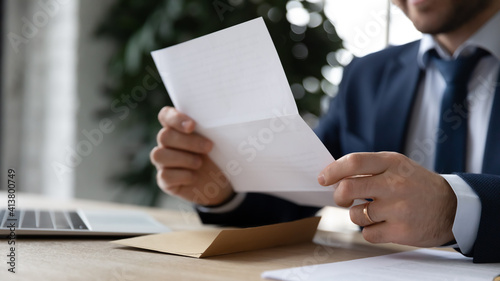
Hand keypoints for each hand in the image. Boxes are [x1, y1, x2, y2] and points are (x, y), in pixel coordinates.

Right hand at [150, 106, 234, 205]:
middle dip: (188, 142)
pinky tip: (194, 176)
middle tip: (209, 147)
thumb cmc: (219, 157)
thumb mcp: (220, 141)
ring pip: (159, 155)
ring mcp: (163, 162)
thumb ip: (213, 129)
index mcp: (177, 128)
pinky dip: (182, 175)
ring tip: (200, 163)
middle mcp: (166, 144)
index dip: (175, 119)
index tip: (192, 126)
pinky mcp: (164, 180)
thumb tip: (221, 120)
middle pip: (164, 136)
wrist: (220, 183)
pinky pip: (165, 175)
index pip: (165, 116)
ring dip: (184, 159)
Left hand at [318, 152, 456, 246]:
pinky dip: (369, 230)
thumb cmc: (416, 184)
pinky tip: (383, 224)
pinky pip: (367, 233)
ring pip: (355, 214)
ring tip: (373, 212)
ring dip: (357, 215)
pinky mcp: (401, 232)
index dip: (333, 171)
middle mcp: (395, 184)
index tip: (323, 179)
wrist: (453, 208)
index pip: (354, 162)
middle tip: (342, 199)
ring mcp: (398, 209)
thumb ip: (369, 168)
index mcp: (392, 163)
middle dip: (339, 196)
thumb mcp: (397, 166)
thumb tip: (334, 176)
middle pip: (348, 189)